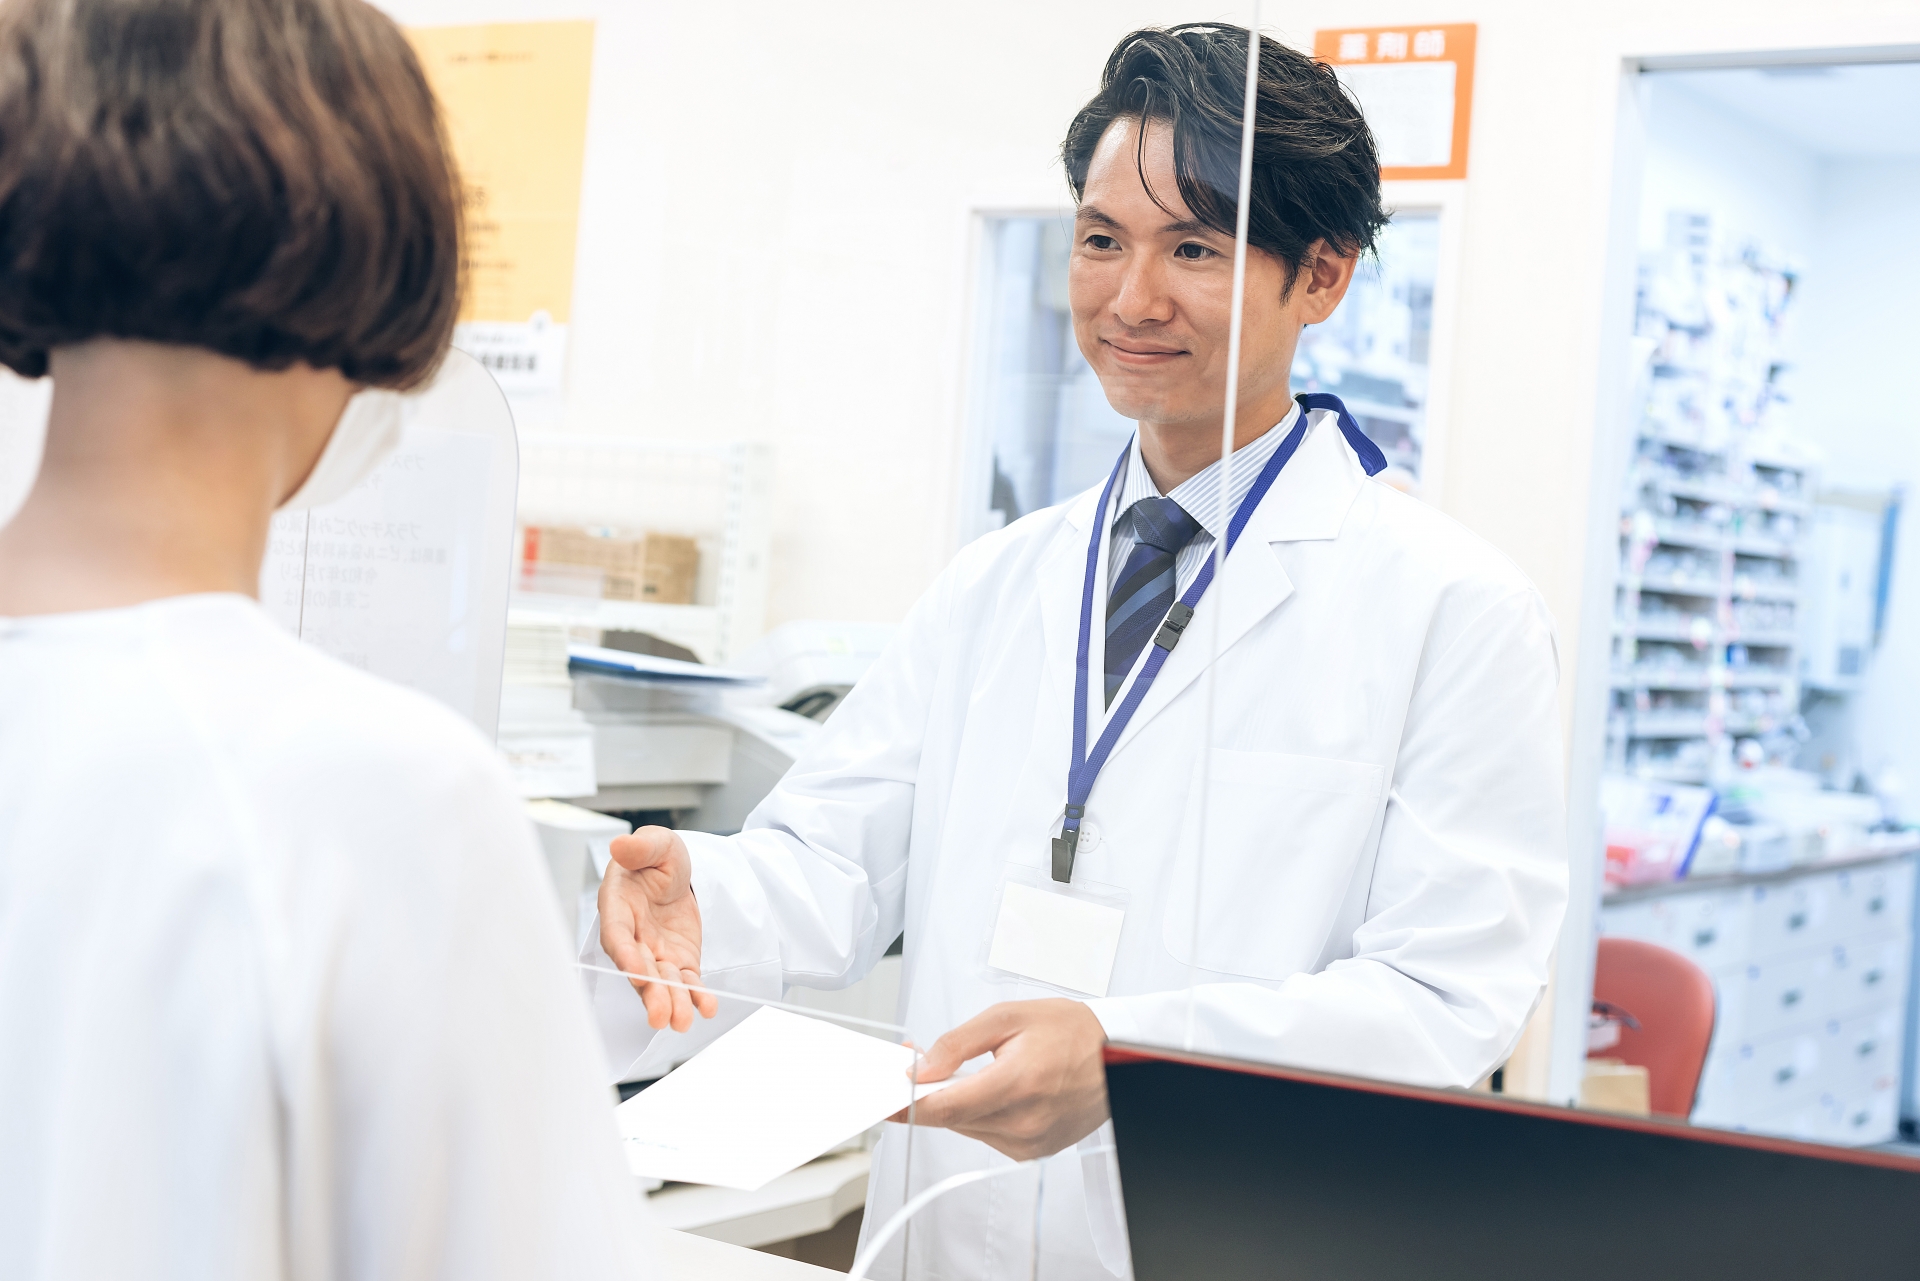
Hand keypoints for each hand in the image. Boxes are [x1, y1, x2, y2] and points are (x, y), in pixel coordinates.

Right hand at [597, 826, 719, 1032]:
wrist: (680, 873)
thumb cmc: (657, 858)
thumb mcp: (657, 843)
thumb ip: (642, 847)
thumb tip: (620, 845)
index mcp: (619, 907)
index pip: (617, 935)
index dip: (625, 954)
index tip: (636, 970)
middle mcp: (634, 937)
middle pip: (639, 969)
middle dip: (650, 992)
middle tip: (660, 1015)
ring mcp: (656, 953)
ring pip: (662, 982)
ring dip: (671, 1002)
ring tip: (682, 1022)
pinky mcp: (679, 962)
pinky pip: (687, 982)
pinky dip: (696, 995)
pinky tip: (707, 1008)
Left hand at [893, 999, 1109, 1159]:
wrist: (1118, 1056)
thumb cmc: (1072, 1031)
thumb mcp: (1008, 1017)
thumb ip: (958, 1043)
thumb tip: (922, 1068)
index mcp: (1016, 1084)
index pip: (945, 1108)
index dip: (907, 1106)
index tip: (883, 1101)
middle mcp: (1024, 1122)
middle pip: (952, 1119)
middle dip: (931, 1093)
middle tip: (923, 1064)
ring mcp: (1030, 1142)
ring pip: (968, 1128)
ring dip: (958, 1103)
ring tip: (976, 1071)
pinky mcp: (1035, 1151)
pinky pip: (989, 1135)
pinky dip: (981, 1114)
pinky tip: (996, 1089)